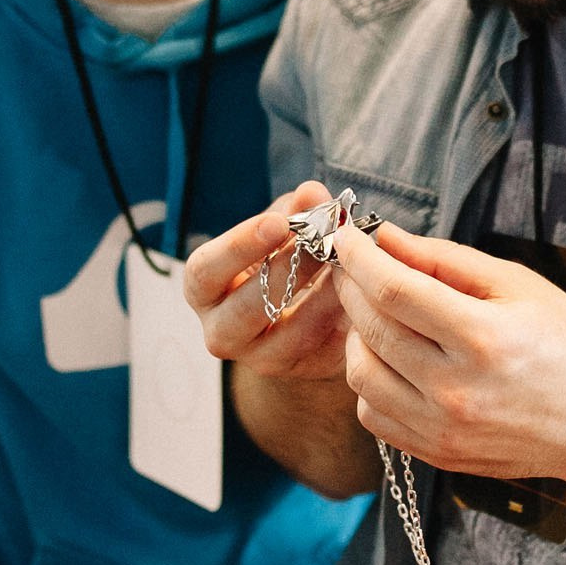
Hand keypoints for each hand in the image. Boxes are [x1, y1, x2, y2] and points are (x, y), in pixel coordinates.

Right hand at [183, 181, 352, 383]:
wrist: (304, 306)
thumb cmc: (281, 257)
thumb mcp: (283, 228)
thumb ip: (295, 210)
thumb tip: (312, 193)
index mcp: (204, 289)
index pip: (205, 271)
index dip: (238, 247)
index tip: (278, 223)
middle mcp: (220, 331)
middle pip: (244, 310)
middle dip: (288, 272)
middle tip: (324, 243)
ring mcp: (258, 358)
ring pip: (288, 338)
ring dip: (322, 299)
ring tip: (349, 267)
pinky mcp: (298, 371)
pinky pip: (322, 352)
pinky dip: (341, 321)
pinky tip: (361, 294)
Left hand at [329, 222, 565, 486]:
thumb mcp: (518, 285)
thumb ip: (445, 260)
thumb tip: (385, 237)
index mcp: (483, 338)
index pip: (394, 290)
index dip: (359, 259)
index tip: (345, 238)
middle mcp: (456, 388)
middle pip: (372, 328)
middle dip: (352, 287)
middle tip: (355, 266)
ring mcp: (443, 428)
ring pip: (361, 373)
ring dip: (356, 336)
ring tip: (378, 315)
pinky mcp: (436, 453)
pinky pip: (373, 413)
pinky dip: (371, 380)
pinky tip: (393, 360)